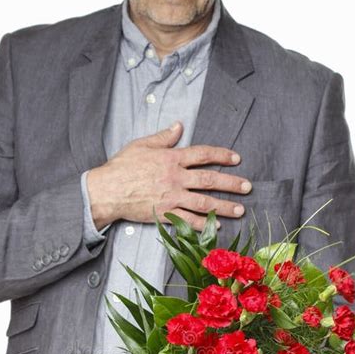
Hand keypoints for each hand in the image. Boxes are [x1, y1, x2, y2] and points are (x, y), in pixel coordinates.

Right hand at [86, 121, 251, 230]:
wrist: (107, 190)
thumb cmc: (121, 167)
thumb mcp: (141, 145)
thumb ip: (163, 137)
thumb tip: (178, 126)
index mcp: (171, 158)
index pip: (203, 154)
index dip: (222, 155)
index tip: (236, 159)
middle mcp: (176, 177)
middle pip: (210, 180)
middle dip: (231, 183)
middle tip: (247, 187)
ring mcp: (172, 197)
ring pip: (204, 202)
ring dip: (224, 206)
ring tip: (239, 210)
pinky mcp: (166, 213)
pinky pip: (189, 220)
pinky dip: (204, 224)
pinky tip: (217, 226)